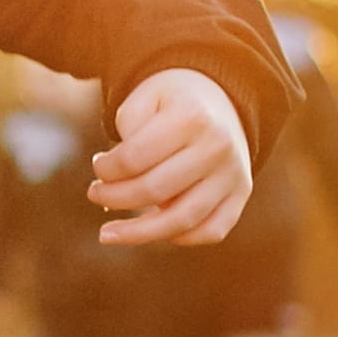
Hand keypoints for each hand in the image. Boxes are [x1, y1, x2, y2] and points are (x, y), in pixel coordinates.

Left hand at [88, 66, 249, 245]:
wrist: (220, 98)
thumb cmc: (171, 103)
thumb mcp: (143, 99)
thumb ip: (127, 135)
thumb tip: (116, 188)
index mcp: (192, 117)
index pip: (134, 159)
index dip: (105, 170)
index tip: (98, 166)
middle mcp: (218, 147)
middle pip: (154, 191)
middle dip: (114, 198)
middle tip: (95, 193)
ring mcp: (234, 174)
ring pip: (182, 220)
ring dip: (138, 233)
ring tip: (108, 233)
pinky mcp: (241, 194)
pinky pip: (211, 231)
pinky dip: (179, 238)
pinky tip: (152, 232)